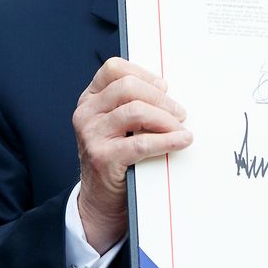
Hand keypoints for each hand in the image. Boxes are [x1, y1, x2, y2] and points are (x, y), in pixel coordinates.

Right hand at [72, 58, 191, 252]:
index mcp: (90, 99)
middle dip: (160, 98)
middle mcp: (86, 113)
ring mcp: (91, 135)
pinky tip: (180, 141)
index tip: (163, 87)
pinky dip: (167, 140)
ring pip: (136, 111)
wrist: (100, 199)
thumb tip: (169, 92)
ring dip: (166, 118)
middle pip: (128, 87)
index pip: (114, 69)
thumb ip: (131, 104)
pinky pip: (141, 143)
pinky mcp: (102, 157)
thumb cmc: (115, 157)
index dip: (143, 74)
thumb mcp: (116, 125)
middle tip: (179, 112)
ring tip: (180, 128)